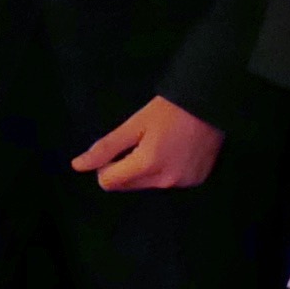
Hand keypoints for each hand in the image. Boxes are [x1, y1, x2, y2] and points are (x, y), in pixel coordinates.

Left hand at [77, 96, 225, 190]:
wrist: (211, 103)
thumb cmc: (170, 109)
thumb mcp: (134, 124)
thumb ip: (106, 147)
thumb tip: (78, 166)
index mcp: (147, 165)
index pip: (108, 182)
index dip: (106, 165)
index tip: (119, 148)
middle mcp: (166, 180)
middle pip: (127, 186)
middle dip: (127, 167)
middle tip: (141, 142)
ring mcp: (184, 183)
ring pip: (148, 185)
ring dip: (147, 170)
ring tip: (162, 144)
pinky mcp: (197, 180)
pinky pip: (170, 181)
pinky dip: (167, 170)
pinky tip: (177, 150)